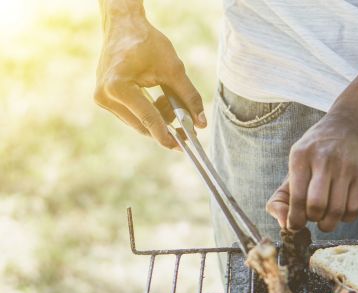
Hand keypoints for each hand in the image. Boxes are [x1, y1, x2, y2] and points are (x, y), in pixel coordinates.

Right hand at [94, 10, 205, 148]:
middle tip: (188, 129)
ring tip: (171, 100)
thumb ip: (188, 97)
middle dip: (166, 127)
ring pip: (137, 123)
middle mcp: (104, 96)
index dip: (167, 134)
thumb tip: (201, 123)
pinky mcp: (104, 99)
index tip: (183, 146)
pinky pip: (132, 115)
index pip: (148, 118)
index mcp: (118, 87)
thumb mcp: (174, 68)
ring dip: (159, 118)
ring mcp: (102, 99)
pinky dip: (149, 113)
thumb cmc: (147, 43)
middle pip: (142, 125)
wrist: (123, 27)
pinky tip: (159, 99)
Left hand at [267, 112, 357, 231]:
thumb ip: (281, 198)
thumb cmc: (315, 154)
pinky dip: (345, 219)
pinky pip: (354, 210)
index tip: (295, 225)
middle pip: (316, 207)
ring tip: (325, 218)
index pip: (297, 198)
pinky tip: (340, 211)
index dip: (294, 219)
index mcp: (300, 157)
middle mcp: (323, 160)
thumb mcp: (294, 165)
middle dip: (312, 220)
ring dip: (328, 223)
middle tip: (312, 217)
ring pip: (336, 211)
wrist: (349, 126)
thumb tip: (285, 226)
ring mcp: (345, 167)